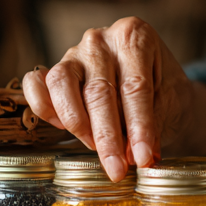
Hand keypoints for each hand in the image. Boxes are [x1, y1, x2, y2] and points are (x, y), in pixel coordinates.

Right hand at [23, 17, 205, 180]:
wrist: (156, 84)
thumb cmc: (164, 91)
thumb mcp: (170, 103)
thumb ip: (153, 125)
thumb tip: (138, 157)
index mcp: (136, 36)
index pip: (134, 87)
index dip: (138, 127)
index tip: (142, 158)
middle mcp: (101, 39)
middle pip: (99, 90)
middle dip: (108, 137)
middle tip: (117, 169)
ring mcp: (74, 52)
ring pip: (62, 85)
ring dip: (77, 123)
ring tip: (94, 148)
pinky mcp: (54, 68)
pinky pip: (35, 84)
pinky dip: (43, 107)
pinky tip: (62, 126)